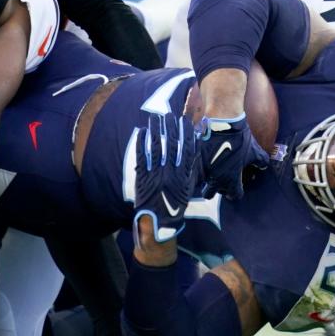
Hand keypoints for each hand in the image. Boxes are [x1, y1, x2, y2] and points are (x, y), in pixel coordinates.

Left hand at [133, 113, 199, 243]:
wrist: (159, 221)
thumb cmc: (175, 204)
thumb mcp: (187, 186)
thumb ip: (190, 169)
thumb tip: (193, 150)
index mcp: (183, 174)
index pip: (186, 148)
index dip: (185, 133)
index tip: (184, 120)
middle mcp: (170, 172)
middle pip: (171, 144)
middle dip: (170, 127)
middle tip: (169, 114)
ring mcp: (155, 173)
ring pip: (155, 147)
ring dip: (155, 130)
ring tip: (154, 117)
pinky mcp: (142, 177)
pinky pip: (141, 156)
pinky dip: (141, 143)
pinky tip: (141, 131)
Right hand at [197, 112, 268, 199]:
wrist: (222, 124)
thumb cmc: (239, 139)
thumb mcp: (254, 150)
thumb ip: (261, 161)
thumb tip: (263, 166)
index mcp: (230, 179)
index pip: (234, 195)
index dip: (236, 192)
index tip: (236, 188)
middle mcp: (214, 178)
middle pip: (209, 194)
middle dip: (214, 189)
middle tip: (220, 180)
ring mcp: (202, 170)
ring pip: (200, 182)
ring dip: (206, 178)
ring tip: (212, 168)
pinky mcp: (194, 160)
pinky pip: (195, 169)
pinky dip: (199, 167)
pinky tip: (205, 159)